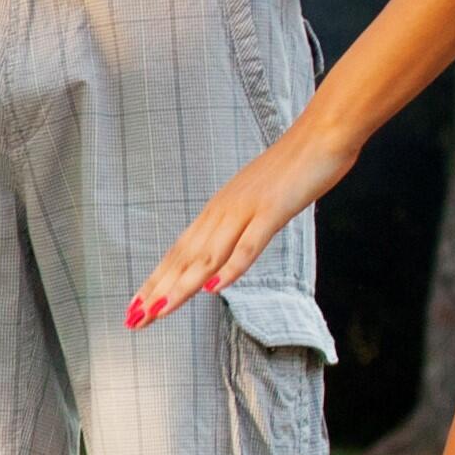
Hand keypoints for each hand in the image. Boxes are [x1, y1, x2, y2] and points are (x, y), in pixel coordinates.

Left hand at [128, 113, 357, 325]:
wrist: (322, 134)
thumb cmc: (292, 169)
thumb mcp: (256, 202)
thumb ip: (238, 226)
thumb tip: (223, 252)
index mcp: (218, 210)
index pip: (180, 251)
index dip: (157, 280)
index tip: (137, 307)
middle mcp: (223, 211)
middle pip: (184, 257)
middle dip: (157, 290)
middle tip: (133, 319)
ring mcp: (247, 209)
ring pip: (208, 254)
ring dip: (183, 285)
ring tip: (159, 311)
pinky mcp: (274, 209)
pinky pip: (250, 243)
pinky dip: (232, 266)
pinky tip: (216, 288)